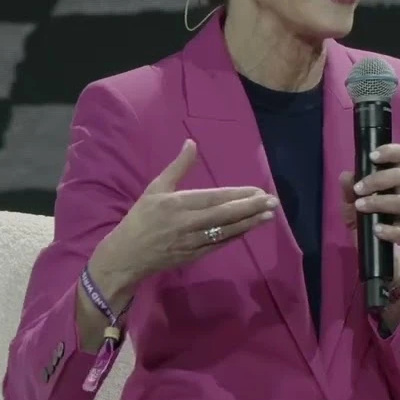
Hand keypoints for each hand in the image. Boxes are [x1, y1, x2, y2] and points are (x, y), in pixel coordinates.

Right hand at [91, 139, 276, 285]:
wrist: (126, 255)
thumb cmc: (141, 218)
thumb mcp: (155, 188)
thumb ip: (177, 166)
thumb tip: (191, 143)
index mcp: (178, 203)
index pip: (215, 198)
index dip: (238, 195)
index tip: (258, 190)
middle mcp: (188, 223)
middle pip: (225, 215)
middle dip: (251, 208)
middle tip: (273, 202)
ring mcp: (192, 242)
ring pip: (226, 232)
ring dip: (249, 223)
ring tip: (268, 215)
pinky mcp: (194, 256)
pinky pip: (219, 245)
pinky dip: (236, 236)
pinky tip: (249, 228)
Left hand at [339, 142, 399, 244]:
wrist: (364, 245)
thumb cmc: (360, 215)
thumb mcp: (348, 200)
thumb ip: (347, 187)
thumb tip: (347, 176)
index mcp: (391, 179)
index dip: (391, 152)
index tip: (372, 157)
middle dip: (378, 179)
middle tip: (358, 188)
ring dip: (379, 202)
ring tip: (359, 206)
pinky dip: (388, 229)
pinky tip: (375, 228)